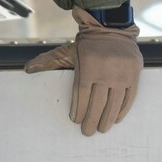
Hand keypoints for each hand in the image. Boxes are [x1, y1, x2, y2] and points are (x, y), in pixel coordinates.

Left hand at [25, 7, 141, 134]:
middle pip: (97, 103)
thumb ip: (48, 60)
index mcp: (88, 66)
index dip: (79, 110)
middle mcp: (106, 71)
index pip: (82, 94)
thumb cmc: (86, 44)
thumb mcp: (67, 50)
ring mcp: (122, 73)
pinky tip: (116, 119)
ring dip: (107, 119)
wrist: (112, 28)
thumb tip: (27, 69)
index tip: (75, 120)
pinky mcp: (134, 74)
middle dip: (92, 120)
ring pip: (114, 103)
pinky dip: (122, 110)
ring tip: (101, 129)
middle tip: (88, 132)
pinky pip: (129, 97)